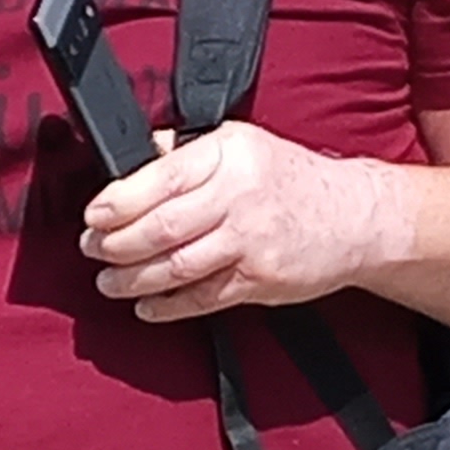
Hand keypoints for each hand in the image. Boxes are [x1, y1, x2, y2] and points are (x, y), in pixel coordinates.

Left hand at [80, 121, 405, 322]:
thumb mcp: (240, 144)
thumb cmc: (291, 180)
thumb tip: (130, 157)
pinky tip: (147, 305)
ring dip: (133, 279)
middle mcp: (240, 195)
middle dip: (116, 244)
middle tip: (92, 249)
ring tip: (109, 282)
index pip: (161, 178)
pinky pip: (202, 298)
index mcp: (229, 154)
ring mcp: (251, 241)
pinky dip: (168, 305)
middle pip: (162, 226)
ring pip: (177, 266)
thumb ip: (184, 151)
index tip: (94, 216)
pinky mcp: (260, 280)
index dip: (119, 201)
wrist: (356, 217)